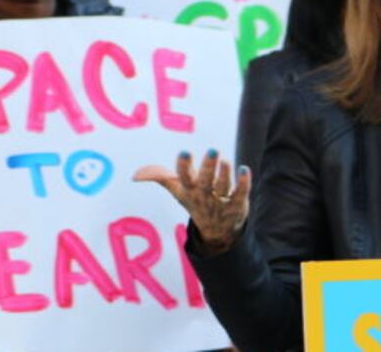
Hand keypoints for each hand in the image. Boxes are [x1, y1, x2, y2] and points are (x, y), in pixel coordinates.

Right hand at [133, 149, 250, 253]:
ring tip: (226, 160)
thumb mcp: (178, 190)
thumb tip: (135, 175)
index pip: (184, 179)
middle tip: (213, 151)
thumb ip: (159, 177)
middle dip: (208, 167)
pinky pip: (240, 192)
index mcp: (189, 190)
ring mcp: (221, 200)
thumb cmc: (196, 201)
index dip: (184, 167)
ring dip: (225, 174)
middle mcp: (205, 195)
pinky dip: (243, 182)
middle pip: (206, 181)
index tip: (185, 153)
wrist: (217, 231)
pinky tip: (244, 169)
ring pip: (223, 186)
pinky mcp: (237, 203)